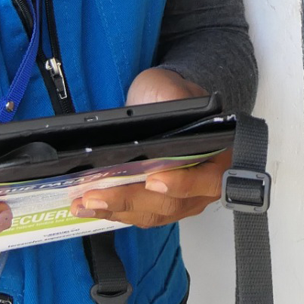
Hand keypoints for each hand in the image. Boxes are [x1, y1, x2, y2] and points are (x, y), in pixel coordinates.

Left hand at [67, 69, 227, 227]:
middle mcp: (204, 183)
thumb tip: (168, 109)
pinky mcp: (161, 205)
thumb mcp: (173, 88)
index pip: (207, 178)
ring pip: (153, 214)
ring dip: (117, 210)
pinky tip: (88, 206)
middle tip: (99, 193)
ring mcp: (183, 199)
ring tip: (85, 201)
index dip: (182, 183)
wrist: (162, 103)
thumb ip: (175, 98)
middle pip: (173, 202)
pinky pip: (140, 216)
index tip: (153, 179)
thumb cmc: (170, 96)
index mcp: (217, 153)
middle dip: (132, 199)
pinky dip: (113, 212)